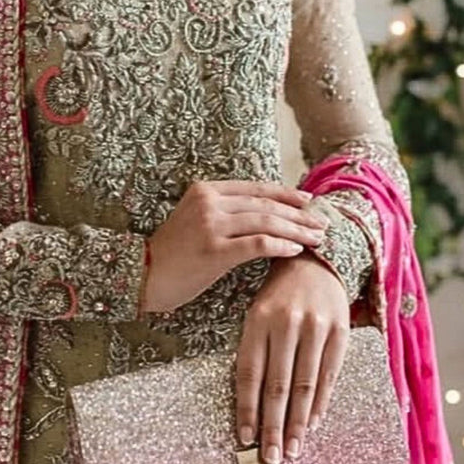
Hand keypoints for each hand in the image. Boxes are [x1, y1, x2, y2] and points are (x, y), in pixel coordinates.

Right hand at [139, 180, 330, 313]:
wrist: (141, 274)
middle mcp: (209, 202)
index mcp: (205, 190)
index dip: (286, 194)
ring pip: (266, 222)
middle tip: (321, 223)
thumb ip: (224, 212)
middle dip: (298, 214)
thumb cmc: (171, 253)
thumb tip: (264, 214)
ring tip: (316, 239)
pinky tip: (295, 250)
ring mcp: (211, 225)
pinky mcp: (214, 250)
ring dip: (296, 230)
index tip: (309, 201)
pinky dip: (280, 245)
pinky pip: (256, 244)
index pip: (256, 188)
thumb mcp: (194, 221)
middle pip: (265, 204)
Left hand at [234, 252, 350, 463]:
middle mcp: (286, 323)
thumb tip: (251, 406)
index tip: (244, 438)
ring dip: (298, 423)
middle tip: (270, 458)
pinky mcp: (340, 331)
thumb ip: (255, 353)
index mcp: (259, 319)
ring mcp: (315, 327)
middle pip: (278, 385)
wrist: (315, 260)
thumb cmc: (278, 295)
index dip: (247, 408)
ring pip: (305, 385)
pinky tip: (312, 424)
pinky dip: (320, 403)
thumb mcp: (257, 314)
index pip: (250, 373)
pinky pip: (329, 375)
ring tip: (293, 450)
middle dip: (273, 426)